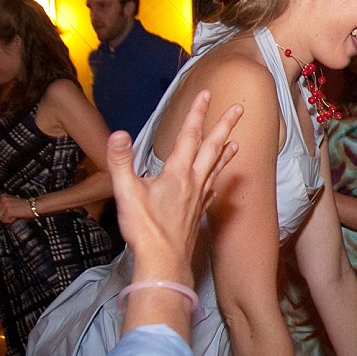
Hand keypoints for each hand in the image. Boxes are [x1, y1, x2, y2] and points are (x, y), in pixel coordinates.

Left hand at [0, 193, 31, 223]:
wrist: (34, 206)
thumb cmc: (25, 206)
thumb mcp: (10, 208)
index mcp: (2, 197)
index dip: (3, 213)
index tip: (11, 211)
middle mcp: (2, 200)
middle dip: (5, 216)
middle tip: (15, 212)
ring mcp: (5, 205)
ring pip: (1, 219)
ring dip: (8, 219)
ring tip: (16, 214)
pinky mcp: (8, 211)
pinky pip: (5, 221)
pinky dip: (11, 220)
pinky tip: (16, 216)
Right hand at [115, 91, 242, 282]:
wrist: (164, 262)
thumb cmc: (146, 230)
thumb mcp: (126, 192)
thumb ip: (121, 161)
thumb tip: (118, 134)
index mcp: (178, 173)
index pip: (189, 135)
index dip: (197, 113)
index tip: (206, 93)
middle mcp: (194, 182)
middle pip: (212, 147)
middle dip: (224, 125)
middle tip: (238, 108)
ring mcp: (199, 198)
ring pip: (216, 168)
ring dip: (226, 152)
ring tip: (236, 142)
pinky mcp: (198, 212)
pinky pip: (212, 189)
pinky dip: (217, 178)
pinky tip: (217, 180)